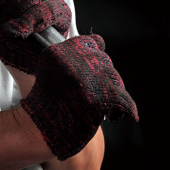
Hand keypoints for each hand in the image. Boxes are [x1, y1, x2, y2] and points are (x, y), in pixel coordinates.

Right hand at [21, 34, 138, 160]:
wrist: (40, 127)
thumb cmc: (45, 101)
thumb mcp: (48, 69)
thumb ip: (67, 56)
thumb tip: (93, 48)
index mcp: (60, 51)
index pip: (92, 41)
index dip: (96, 52)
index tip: (95, 63)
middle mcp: (73, 60)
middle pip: (104, 59)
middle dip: (103, 74)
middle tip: (98, 89)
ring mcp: (85, 78)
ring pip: (114, 76)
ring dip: (114, 89)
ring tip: (108, 103)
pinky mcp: (96, 98)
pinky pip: (123, 98)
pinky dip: (128, 107)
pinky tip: (129, 113)